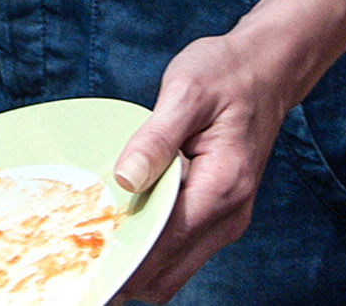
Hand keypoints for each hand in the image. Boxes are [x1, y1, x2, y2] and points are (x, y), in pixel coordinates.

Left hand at [109, 27, 309, 302]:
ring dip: (136, 262)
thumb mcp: (185, 92)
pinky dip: (151, 249)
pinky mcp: (218, 216)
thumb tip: (125, 180)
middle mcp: (230, 215)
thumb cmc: (225, 74)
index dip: (124, 259)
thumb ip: (155, 139)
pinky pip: (180, 251)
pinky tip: (122, 224)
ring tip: (94, 238)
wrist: (266, 69)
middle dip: (125, 271)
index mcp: (223, 186)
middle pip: (168, 274)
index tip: (84, 259)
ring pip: (173, 271)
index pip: (167, 245)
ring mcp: (226, 220)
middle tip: (79, 252)